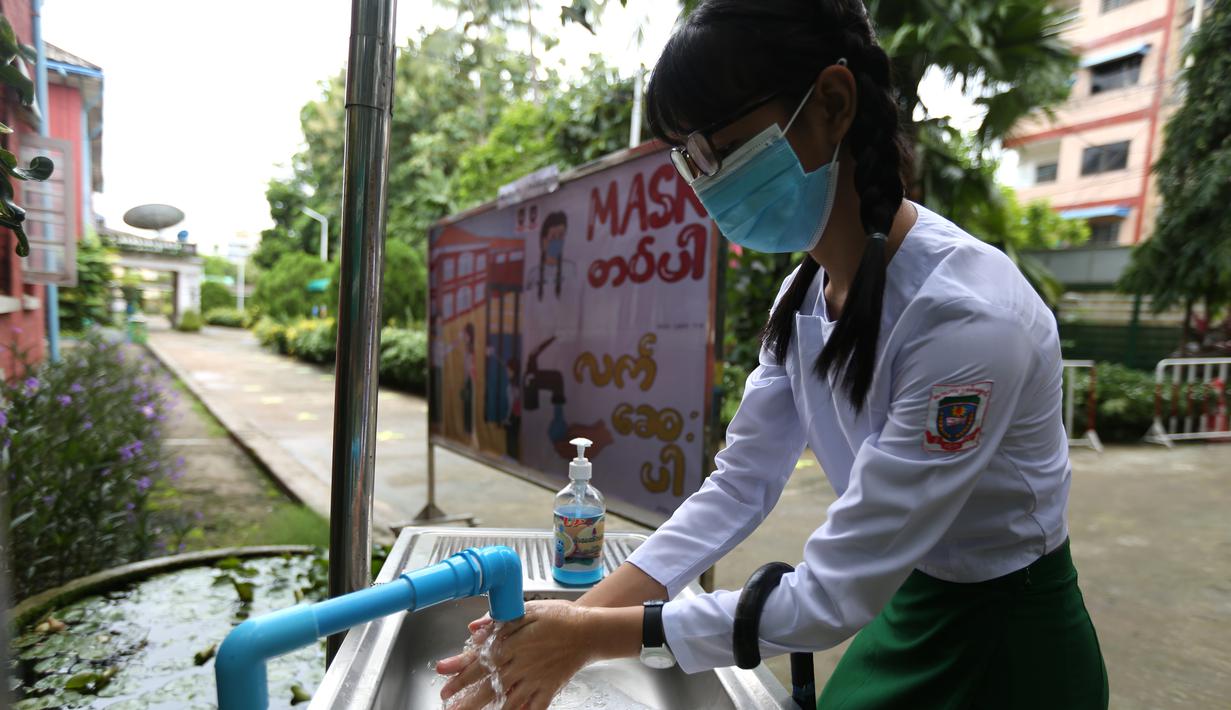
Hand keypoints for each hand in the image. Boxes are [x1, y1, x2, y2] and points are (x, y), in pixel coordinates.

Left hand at [436, 601, 590, 709]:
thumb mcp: (527, 610)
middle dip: (465, 696)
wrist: (590, 630)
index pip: (480, 658)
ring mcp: (535, 680)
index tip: (442, 673)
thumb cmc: (559, 617)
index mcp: (513, 644)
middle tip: (448, 704)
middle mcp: (521, 665)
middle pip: (488, 685)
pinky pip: (534, 708)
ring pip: (506, 701)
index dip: (459, 667)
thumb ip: (499, 621)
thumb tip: (473, 629)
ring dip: (485, 709)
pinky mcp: (549, 689)